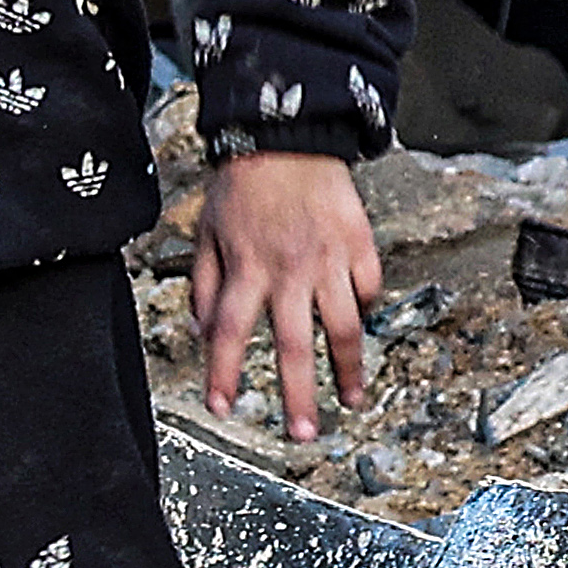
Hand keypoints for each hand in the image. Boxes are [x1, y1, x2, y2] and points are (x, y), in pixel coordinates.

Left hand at [192, 149, 382, 444]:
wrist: (288, 134)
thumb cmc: (243, 184)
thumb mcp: (207, 233)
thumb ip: (204, 286)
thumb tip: (199, 331)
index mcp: (246, 268)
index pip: (230, 335)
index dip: (224, 375)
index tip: (222, 408)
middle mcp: (289, 271)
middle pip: (295, 346)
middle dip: (299, 396)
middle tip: (303, 433)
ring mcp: (328, 259)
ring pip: (344, 326)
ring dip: (349, 369)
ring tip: (351, 399)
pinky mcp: (359, 243)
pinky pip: (368, 287)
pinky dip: (365, 308)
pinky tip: (360, 321)